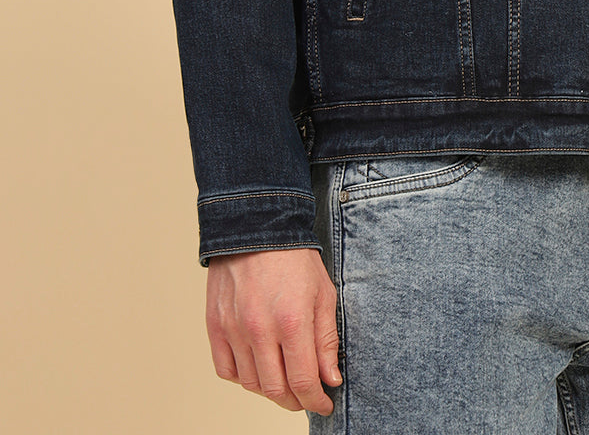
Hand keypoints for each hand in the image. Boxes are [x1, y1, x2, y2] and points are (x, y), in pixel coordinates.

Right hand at [206, 247, 341, 414]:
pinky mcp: (215, 327)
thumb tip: (330, 379)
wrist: (257, 228)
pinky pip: (226, 370)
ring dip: (270, 390)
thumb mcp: (323, 294)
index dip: (315, 400)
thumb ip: (327, 340)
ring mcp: (234, 330)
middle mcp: (259, 330)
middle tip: (306, 396)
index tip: (323, 403)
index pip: (303, 381)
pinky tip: (258, 366)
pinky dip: (242, 377)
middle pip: (276, 390)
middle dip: (295, 400)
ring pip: (251, 384)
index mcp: (292, 321)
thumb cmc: (295, 259)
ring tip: (284, 380)